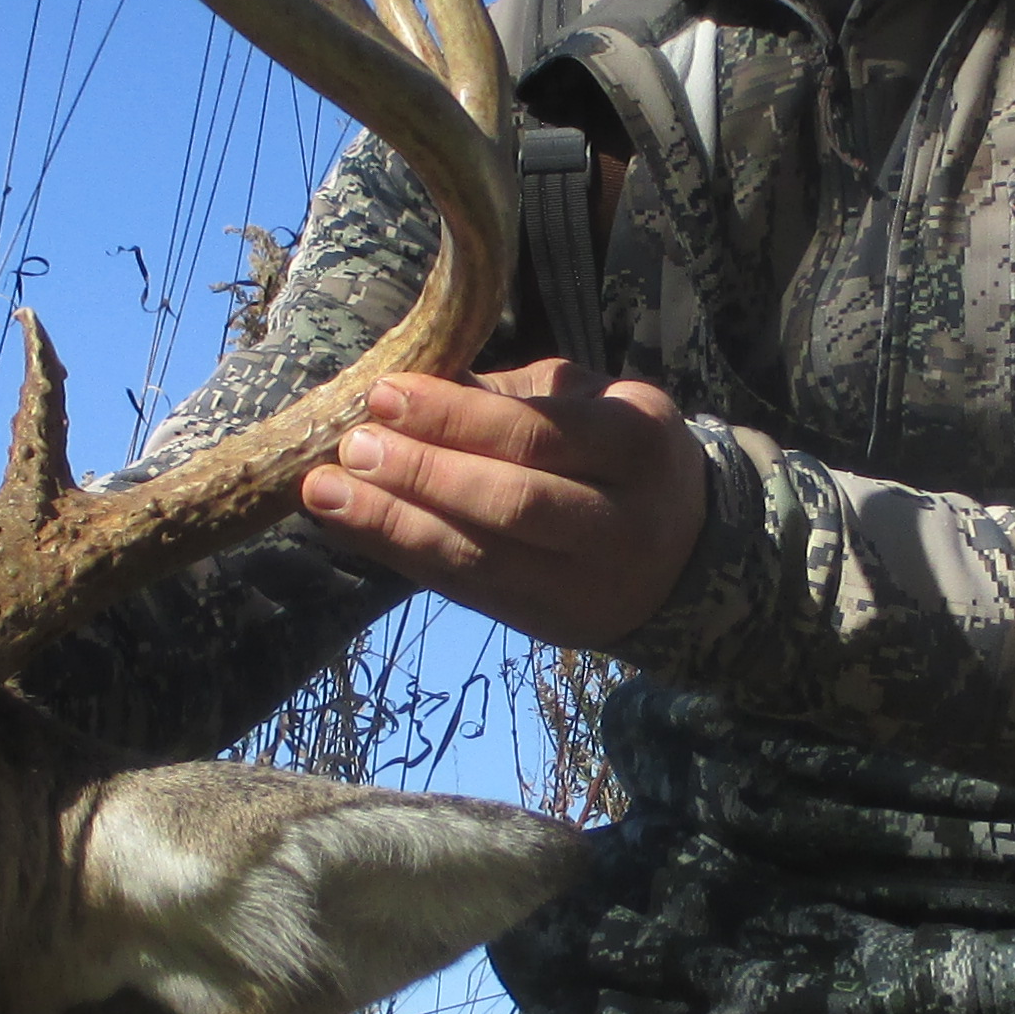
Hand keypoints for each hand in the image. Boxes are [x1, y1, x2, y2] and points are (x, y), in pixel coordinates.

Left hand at [298, 361, 706, 647]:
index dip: (456, 417)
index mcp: (637, 443)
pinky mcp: (551, 623)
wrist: (689, 551)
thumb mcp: (587, 402)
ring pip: (483, 558)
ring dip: (395, 524)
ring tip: (326, 493)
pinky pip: (468, 589)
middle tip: (351, 447)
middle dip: (422, 474)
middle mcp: (622, 520)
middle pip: (512, 501)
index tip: (384, 394)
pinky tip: (352, 526)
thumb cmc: (616, 454)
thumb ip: (507, 396)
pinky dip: (404, 555)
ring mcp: (588, 583)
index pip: (538, 433)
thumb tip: (403, 390)